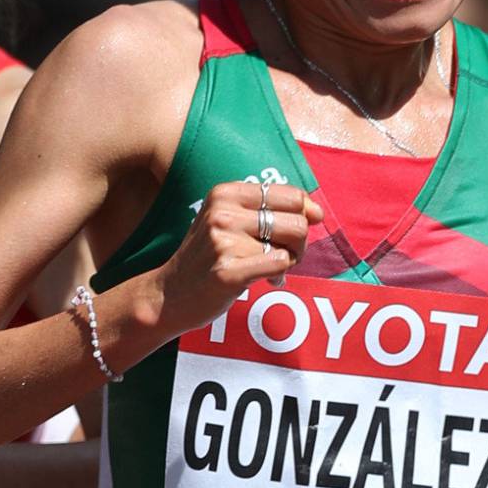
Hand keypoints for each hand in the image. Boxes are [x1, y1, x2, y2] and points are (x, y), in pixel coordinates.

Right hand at [153, 181, 325, 333]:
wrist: (170, 294)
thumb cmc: (208, 256)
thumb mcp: (229, 219)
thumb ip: (271, 210)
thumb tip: (317, 211)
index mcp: (225, 193)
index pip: (290, 195)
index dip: (304, 214)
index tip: (296, 231)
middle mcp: (223, 213)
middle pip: (297, 222)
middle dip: (300, 243)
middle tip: (284, 255)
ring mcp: (223, 242)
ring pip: (290, 247)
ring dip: (289, 261)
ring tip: (270, 268)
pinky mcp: (228, 272)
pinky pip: (279, 265)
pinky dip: (279, 275)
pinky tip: (265, 280)